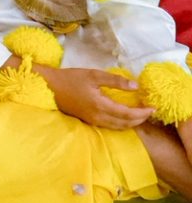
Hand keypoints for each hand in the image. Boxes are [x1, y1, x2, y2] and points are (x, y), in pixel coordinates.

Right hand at [35, 63, 151, 128]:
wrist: (50, 87)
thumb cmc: (71, 78)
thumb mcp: (93, 75)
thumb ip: (115, 81)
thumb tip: (136, 86)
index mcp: (101, 105)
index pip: (128, 114)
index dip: (143, 112)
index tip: (153, 108)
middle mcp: (99, 117)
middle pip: (126, 123)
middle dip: (140, 119)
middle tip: (150, 112)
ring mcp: (93, 121)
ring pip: (119, 127)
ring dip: (132, 123)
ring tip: (140, 115)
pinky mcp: (89, 121)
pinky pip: (111, 126)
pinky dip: (122, 123)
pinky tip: (124, 117)